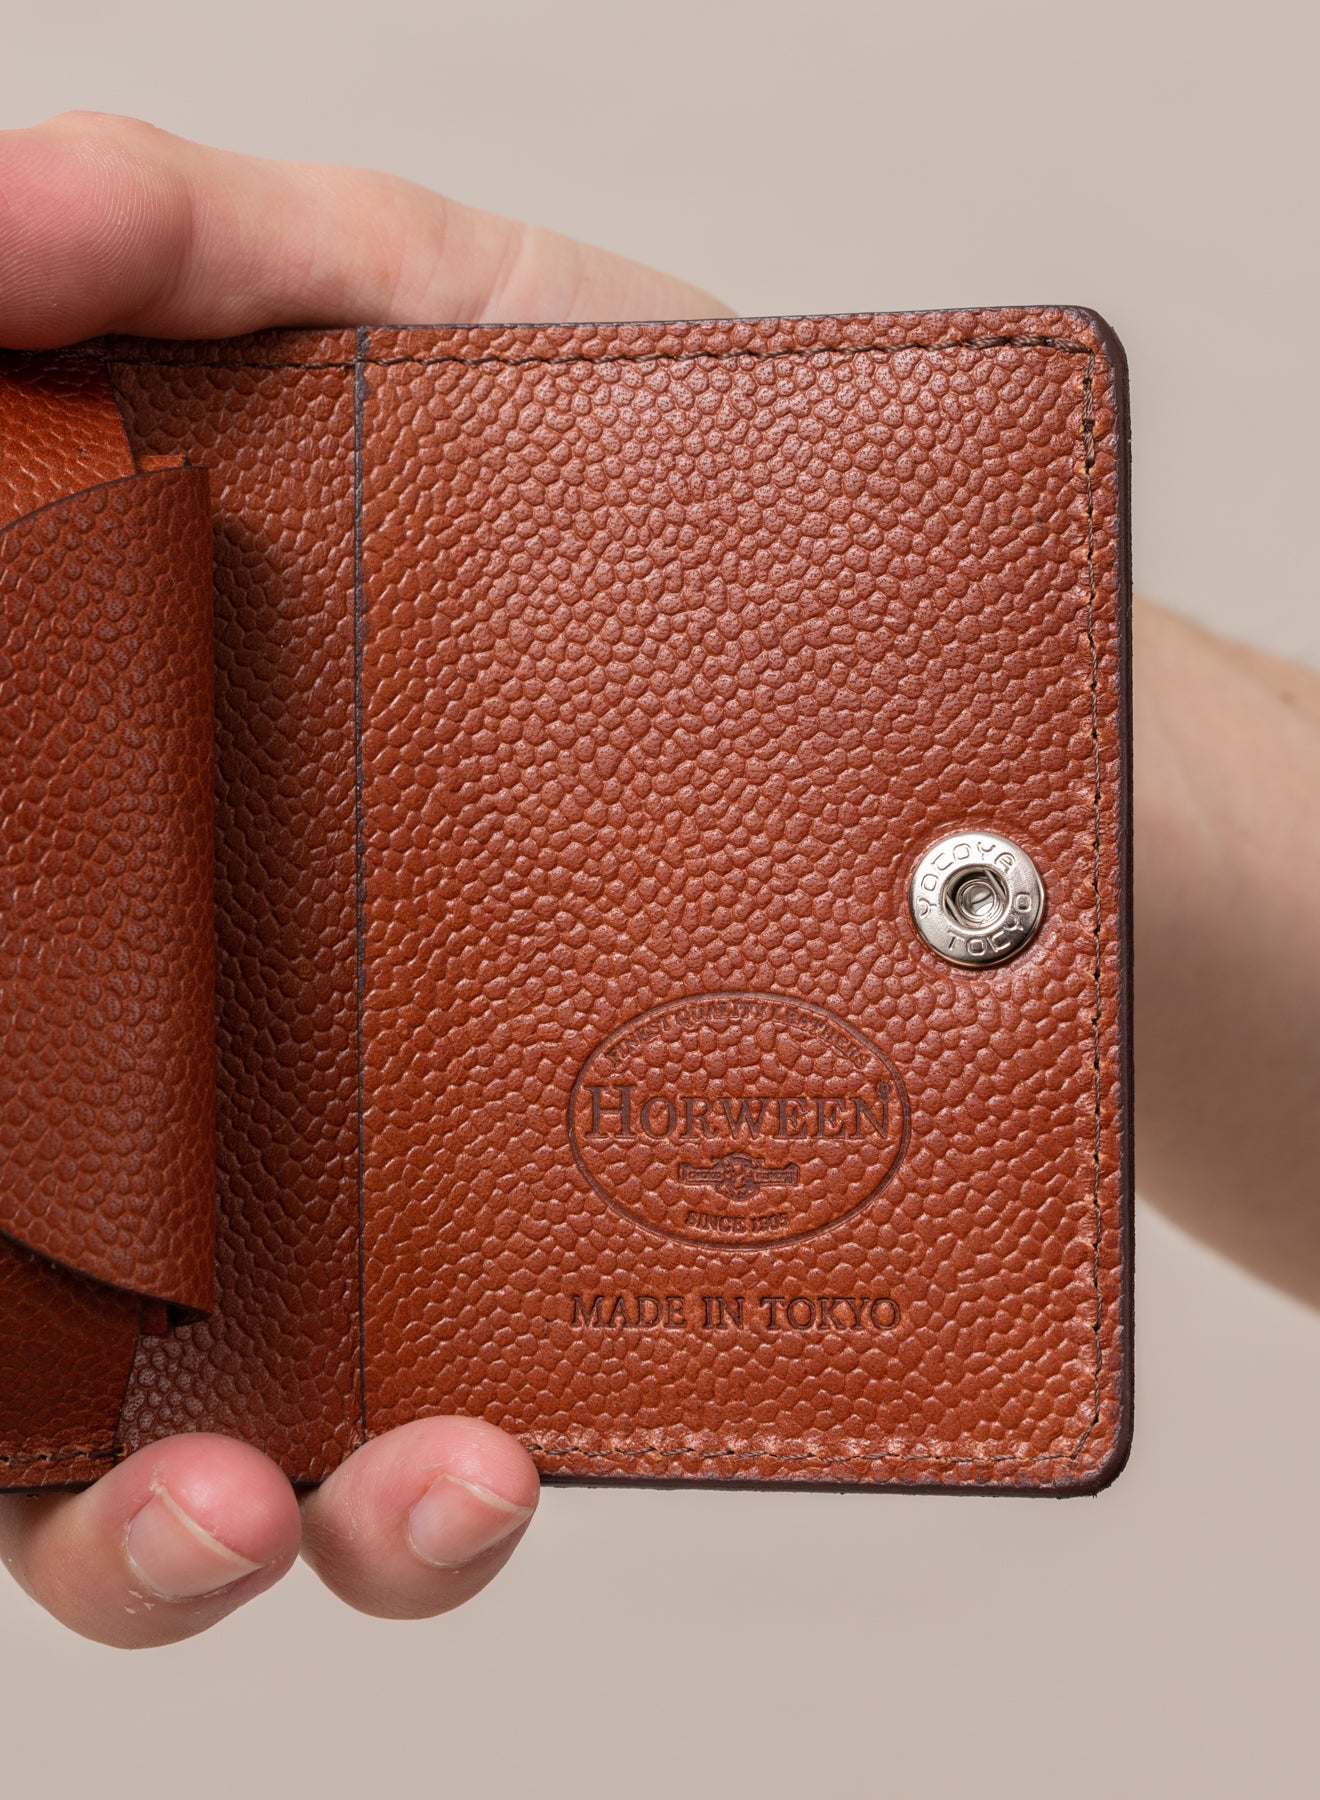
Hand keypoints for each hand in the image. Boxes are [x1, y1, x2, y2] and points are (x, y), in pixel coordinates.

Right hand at [0, 109, 725, 1648]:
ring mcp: (360, 1206)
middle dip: (4, 1377)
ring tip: (262, 1501)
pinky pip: (420, 1474)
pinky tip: (480, 1455)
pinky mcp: (537, 1306)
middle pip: (8, 1259)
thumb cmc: (686, 494)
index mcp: (113, 825)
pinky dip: (405, 1519)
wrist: (952, 705)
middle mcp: (196, 1048)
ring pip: (169, 1454)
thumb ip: (210, 251)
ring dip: (152, 1540)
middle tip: (53, 1387)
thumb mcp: (442, 303)